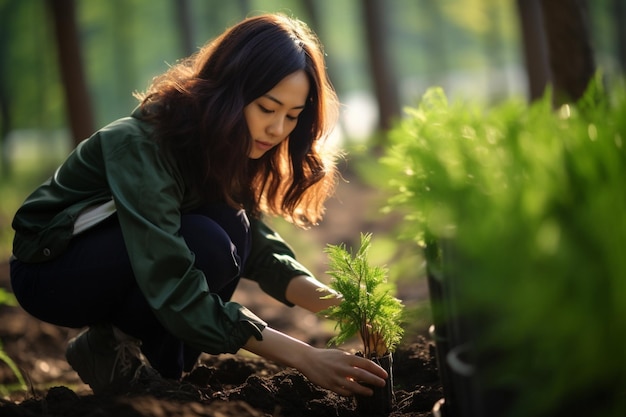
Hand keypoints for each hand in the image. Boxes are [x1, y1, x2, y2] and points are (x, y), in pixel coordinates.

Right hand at [244, 327, 386, 396]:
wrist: (308, 359)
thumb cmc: (326, 356)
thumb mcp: (340, 354)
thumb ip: (351, 361)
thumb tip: (365, 368)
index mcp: (346, 357)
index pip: (366, 363)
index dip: (377, 370)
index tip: (385, 374)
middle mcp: (342, 367)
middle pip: (362, 375)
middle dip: (374, 380)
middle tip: (382, 384)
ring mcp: (336, 377)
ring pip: (354, 386)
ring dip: (364, 390)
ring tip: (371, 392)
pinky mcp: (329, 385)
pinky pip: (343, 392)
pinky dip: (350, 393)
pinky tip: (354, 394)